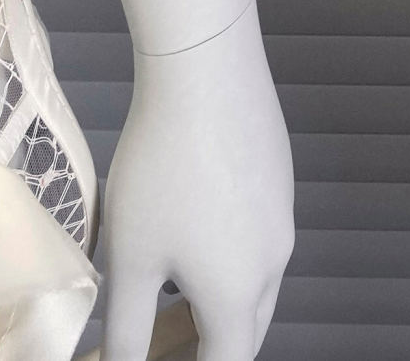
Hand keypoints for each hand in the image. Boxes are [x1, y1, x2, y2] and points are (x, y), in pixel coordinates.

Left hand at [98, 11, 296, 360]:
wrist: (206, 75)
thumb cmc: (162, 170)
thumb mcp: (130, 260)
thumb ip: (128, 329)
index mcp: (238, 294)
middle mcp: (273, 262)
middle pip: (246, 329)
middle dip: (204, 345)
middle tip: (156, 344)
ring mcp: (281, 219)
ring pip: (252, 283)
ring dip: (213, 303)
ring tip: (163, 294)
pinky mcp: (278, 182)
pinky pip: (256, 241)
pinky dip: (225, 260)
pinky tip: (186, 231)